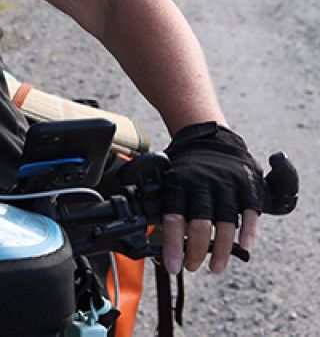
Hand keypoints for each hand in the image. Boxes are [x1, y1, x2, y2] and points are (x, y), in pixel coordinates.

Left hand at [160, 122, 265, 273]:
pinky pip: (250, 212)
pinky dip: (248, 231)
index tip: (172, 266)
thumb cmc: (186, 167)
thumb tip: (154, 238)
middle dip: (195, 249)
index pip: (173, 217)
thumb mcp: (168, 178)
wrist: (212, 138)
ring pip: (225, 221)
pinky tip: (244, 248)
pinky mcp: (248, 185)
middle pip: (199, 222)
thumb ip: (164, 204)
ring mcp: (226, 183)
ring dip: (221, 248)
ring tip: (215, 267)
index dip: (172, 244)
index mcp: (178, 181)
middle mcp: (202, 182)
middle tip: (192, 267)